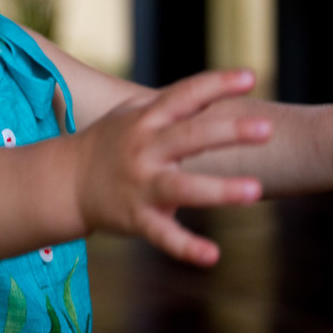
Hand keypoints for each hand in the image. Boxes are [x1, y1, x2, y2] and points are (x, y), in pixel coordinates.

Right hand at [74, 69, 269, 266]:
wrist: (65, 181)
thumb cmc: (109, 143)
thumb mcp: (130, 114)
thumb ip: (170, 103)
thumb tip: (217, 88)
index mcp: (147, 120)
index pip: (185, 95)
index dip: (217, 84)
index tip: (250, 76)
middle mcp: (145, 149)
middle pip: (190, 136)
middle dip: (229, 131)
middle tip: (267, 128)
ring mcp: (141, 185)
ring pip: (183, 187)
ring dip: (219, 189)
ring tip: (256, 190)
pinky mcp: (138, 218)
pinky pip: (164, 235)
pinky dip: (186, 247)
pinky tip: (212, 256)